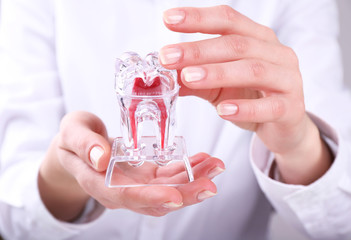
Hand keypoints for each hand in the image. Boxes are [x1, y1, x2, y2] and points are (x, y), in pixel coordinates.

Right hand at [38, 111, 223, 220]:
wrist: (80, 146)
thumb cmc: (73, 138)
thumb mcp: (72, 133)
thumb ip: (84, 144)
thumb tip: (100, 158)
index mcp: (101, 183)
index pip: (127, 197)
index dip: (152, 197)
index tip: (175, 196)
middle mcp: (123, 189)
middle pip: (156, 199)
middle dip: (185, 194)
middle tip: (210, 185)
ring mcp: (138, 183)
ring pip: (169, 188)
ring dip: (194, 180)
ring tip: (215, 166)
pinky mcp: (148, 174)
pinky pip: (171, 175)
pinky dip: (189, 168)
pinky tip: (204, 160)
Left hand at [160, 6, 331, 184]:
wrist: (283, 126)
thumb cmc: (249, 97)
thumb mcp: (218, 85)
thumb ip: (194, 77)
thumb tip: (163, 75)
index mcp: (258, 39)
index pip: (228, 20)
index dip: (198, 18)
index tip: (168, 18)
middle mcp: (276, 53)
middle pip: (237, 44)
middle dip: (199, 50)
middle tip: (168, 57)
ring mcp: (288, 80)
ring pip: (253, 71)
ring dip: (218, 73)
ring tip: (189, 78)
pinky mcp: (291, 108)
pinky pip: (269, 107)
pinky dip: (244, 108)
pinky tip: (222, 110)